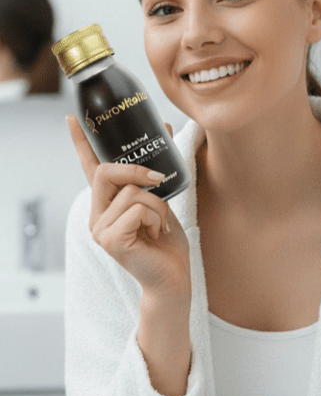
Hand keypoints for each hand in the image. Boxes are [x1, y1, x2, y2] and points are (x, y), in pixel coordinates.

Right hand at [67, 115, 190, 298]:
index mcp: (106, 204)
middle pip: (106, 172)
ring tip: (159, 226)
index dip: (81, 142)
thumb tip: (163, 128)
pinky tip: (156, 234)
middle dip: (136, 170)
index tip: (72, 118)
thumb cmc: (167, 242)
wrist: (173, 276)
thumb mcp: (162, 200)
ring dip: (158, 205)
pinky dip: (156, 218)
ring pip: (132, 192)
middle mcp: (96, 215)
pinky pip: (138, 209)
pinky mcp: (110, 239)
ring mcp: (99, 228)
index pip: (89, 168)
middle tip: (158, 180)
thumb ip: (154, 174)